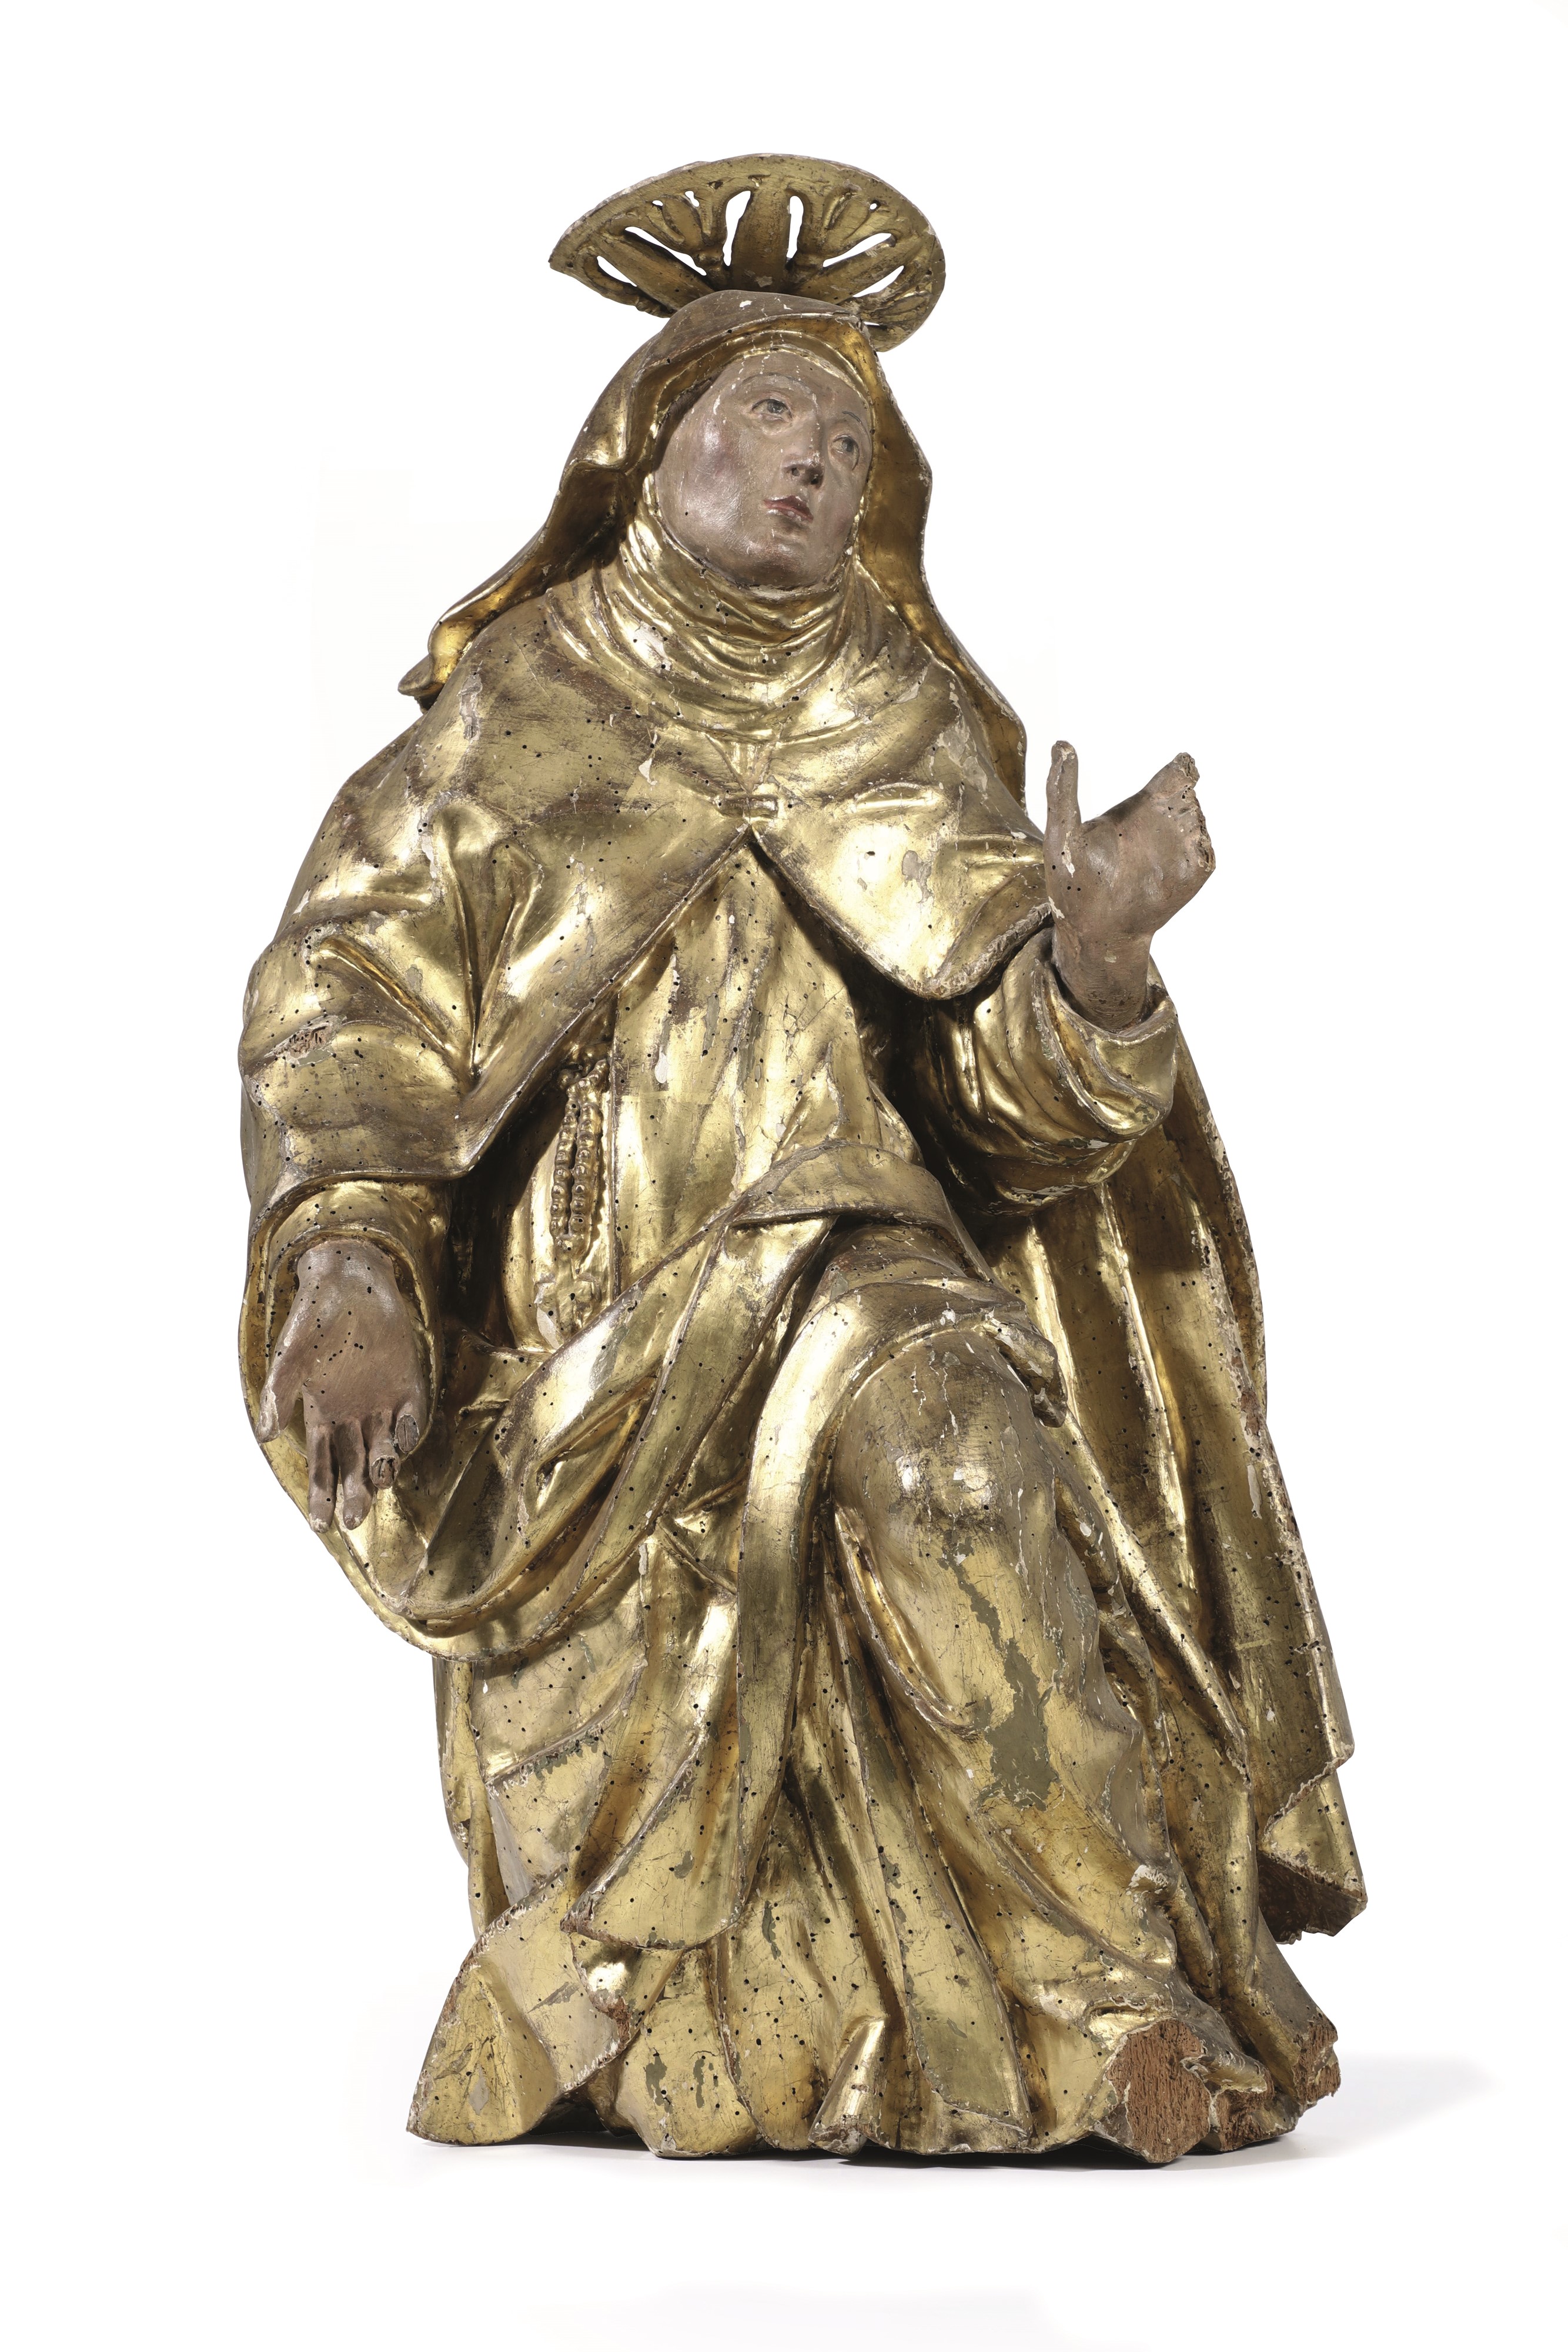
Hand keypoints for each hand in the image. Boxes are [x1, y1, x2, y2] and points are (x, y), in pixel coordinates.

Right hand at [256, 1241, 427, 1532]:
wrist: (350, 1278)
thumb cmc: (315, 1315)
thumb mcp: (292, 1353)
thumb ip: (279, 1391)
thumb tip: (262, 1433)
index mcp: (321, 1414)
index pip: (322, 1467)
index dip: (321, 1497)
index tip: (320, 1526)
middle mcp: (352, 1415)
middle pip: (353, 1467)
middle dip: (353, 1495)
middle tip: (352, 1518)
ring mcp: (381, 1401)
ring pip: (382, 1449)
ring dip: (380, 1468)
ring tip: (375, 1482)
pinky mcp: (406, 1383)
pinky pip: (410, 1416)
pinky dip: (407, 1430)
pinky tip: (401, 1440)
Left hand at [1043, 742, 1214, 1028]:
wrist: (1095, 932)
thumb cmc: (1073, 881)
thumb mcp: (1061, 834)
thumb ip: (1061, 790)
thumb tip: (1060, 744)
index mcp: (1144, 803)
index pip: (1177, 771)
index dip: (1182, 766)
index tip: (1180, 767)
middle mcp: (1169, 820)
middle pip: (1191, 793)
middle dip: (1184, 795)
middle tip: (1164, 809)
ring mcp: (1186, 847)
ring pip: (1198, 822)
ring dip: (1180, 831)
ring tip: (1141, 860)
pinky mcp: (1196, 872)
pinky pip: (1206, 853)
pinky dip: (1193, 855)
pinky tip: (1159, 874)